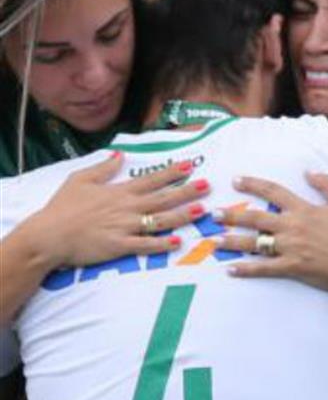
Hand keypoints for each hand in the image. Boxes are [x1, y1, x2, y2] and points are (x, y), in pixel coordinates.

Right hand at [17, 152, 207, 266]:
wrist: (47, 235)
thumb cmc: (61, 207)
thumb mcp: (79, 179)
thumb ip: (103, 167)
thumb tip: (120, 154)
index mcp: (119, 192)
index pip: (151, 179)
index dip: (173, 172)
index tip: (192, 165)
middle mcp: (127, 208)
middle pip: (163, 198)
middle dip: (187, 191)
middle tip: (208, 185)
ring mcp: (124, 227)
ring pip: (160, 220)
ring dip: (183, 215)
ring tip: (202, 210)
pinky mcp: (119, 246)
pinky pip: (145, 245)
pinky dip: (162, 244)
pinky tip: (178, 242)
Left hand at [215, 173, 327, 308]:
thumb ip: (327, 184)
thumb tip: (308, 171)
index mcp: (304, 209)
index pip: (273, 191)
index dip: (253, 184)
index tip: (236, 180)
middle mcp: (293, 226)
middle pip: (255, 217)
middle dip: (232, 215)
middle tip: (214, 213)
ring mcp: (291, 247)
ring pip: (254, 242)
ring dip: (231, 241)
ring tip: (214, 240)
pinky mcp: (291, 267)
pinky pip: (263, 268)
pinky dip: (245, 269)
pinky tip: (230, 269)